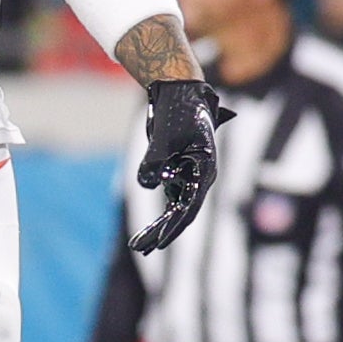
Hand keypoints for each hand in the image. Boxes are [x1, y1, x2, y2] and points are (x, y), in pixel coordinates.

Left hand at [133, 78, 233, 254]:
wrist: (181, 91)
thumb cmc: (178, 110)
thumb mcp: (164, 135)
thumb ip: (155, 160)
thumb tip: (147, 185)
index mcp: (204, 169)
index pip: (190, 206)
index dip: (174, 226)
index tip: (160, 242)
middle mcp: (200, 177)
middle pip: (182, 213)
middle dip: (162, 233)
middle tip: (141, 249)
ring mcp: (189, 177)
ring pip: (174, 210)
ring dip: (157, 228)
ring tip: (138, 245)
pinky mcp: (178, 174)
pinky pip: (169, 201)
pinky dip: (158, 215)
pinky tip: (145, 231)